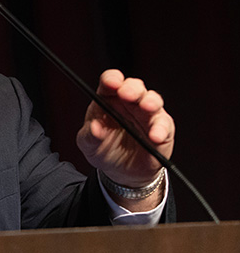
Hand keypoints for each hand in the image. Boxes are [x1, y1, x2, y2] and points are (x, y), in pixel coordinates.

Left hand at [76, 69, 174, 187]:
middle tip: (127, 94)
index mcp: (108, 99)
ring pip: (153, 100)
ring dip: (150, 102)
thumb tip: (94, 127)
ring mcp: (147, 114)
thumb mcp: (88, 144)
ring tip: (146, 107)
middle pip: (134, 86)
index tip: (111, 83)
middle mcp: (129, 103)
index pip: (110, 81)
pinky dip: (161, 129)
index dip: (112, 79)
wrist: (121, 172)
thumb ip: (89, 135)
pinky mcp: (162, 130)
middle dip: (132, 88)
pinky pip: (165, 125)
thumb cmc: (102, 149)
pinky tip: (155, 135)